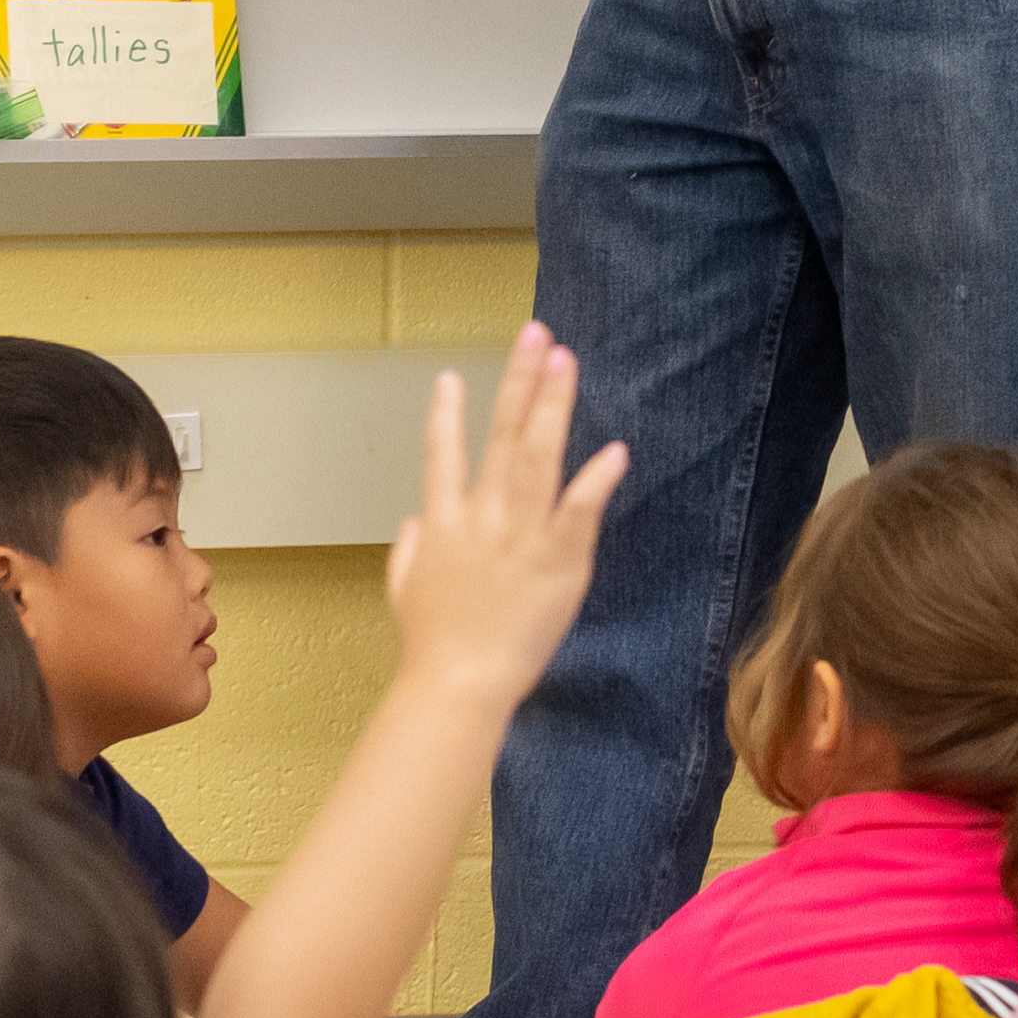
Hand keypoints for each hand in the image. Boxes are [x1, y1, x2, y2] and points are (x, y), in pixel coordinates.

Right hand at [391, 324, 627, 698]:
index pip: (441, 454)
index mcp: (443, 522)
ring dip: (553, 404)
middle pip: (502, 434)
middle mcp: (483, 516)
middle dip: (519, 380)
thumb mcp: (403, 590)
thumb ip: (407, 549)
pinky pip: (581, 510)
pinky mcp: (558, 560)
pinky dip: (597, 478)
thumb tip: (412, 523)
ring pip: (539, 455)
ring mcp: (521, 534)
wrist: (458, 682)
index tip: (450, 375)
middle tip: (535, 335)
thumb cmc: (429, 644)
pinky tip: (615, 449)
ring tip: (564, 362)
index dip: (445, 413)